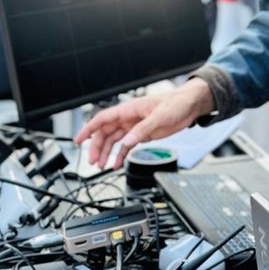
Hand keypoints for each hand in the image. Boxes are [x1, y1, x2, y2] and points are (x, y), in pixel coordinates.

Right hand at [74, 79, 213, 167]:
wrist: (190, 106)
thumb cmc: (176, 103)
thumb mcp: (159, 116)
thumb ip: (142, 130)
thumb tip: (128, 142)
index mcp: (129, 110)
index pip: (103, 119)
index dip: (88, 129)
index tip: (79, 140)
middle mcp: (129, 118)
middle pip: (105, 133)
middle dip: (97, 147)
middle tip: (92, 161)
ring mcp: (135, 126)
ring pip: (114, 141)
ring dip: (107, 153)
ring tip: (101, 166)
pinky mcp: (143, 134)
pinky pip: (127, 146)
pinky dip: (120, 155)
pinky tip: (116, 164)